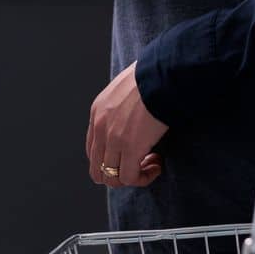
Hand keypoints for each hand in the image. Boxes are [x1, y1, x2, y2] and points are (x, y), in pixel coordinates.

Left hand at [86, 62, 166, 188]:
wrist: (160, 75)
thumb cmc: (150, 78)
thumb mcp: (124, 89)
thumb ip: (120, 106)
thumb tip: (132, 116)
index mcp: (98, 112)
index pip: (93, 150)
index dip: (111, 160)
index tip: (130, 155)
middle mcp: (100, 128)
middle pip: (98, 169)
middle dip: (118, 174)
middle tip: (139, 165)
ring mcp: (113, 139)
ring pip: (112, 178)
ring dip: (133, 176)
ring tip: (151, 163)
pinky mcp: (130, 148)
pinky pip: (130, 178)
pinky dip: (143, 177)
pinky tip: (157, 164)